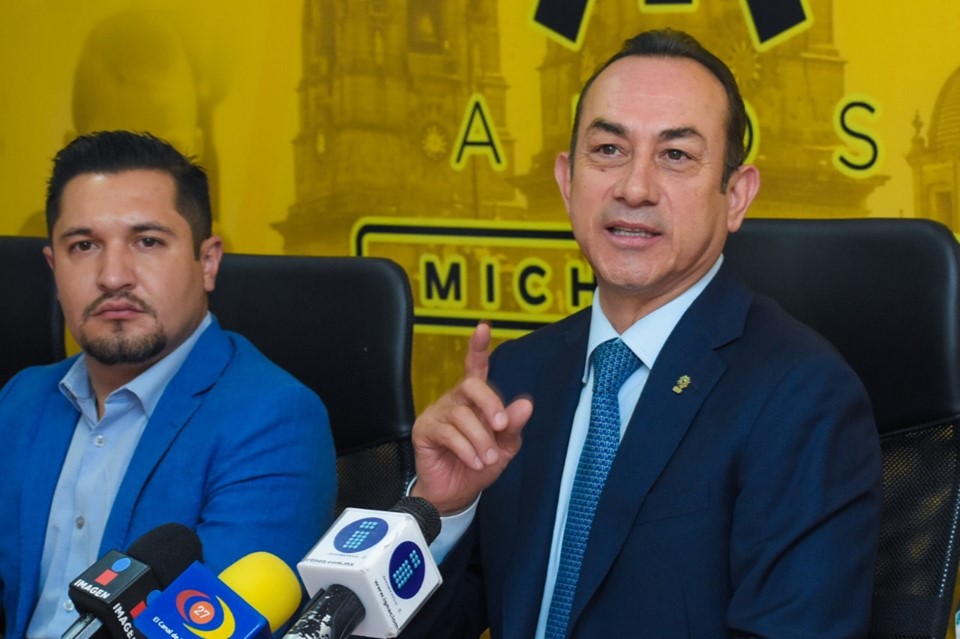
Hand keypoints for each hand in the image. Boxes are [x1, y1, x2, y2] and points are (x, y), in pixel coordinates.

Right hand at [411, 322, 532, 514]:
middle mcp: (455, 400)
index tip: (482, 328)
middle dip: (490, 403)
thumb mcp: (504, 447)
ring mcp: (438, 413)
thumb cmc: (479, 465)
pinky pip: (447, 432)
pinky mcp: (424, 430)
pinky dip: (465, 448)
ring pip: (462, 414)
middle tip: (500, 426)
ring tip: (486, 458)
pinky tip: (473, 460)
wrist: (456, 493)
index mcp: (475, 400)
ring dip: (480, 439)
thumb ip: (513, 426)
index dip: (478, 347)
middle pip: (471, 384)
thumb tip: (525, 404)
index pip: (476, 367)